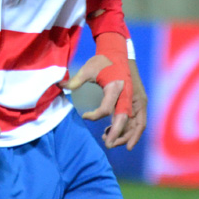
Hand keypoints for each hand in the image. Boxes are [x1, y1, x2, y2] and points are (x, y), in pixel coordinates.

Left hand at [66, 33, 132, 147]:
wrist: (119, 53)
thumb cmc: (103, 61)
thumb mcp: (88, 68)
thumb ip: (76, 80)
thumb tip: (60, 86)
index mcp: (115, 86)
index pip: (107, 108)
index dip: (95, 116)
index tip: (84, 116)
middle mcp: (128, 94)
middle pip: (125, 119)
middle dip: (117, 134)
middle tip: (107, 145)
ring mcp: (136, 98)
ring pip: (136, 123)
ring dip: (125, 135)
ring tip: (109, 141)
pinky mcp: (139, 101)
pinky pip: (138, 120)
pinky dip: (132, 130)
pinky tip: (115, 133)